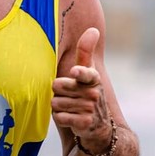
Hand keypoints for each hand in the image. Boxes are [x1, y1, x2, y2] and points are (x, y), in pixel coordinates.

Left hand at [52, 27, 109, 145]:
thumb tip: (93, 28)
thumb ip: (86, 51)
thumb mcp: (88, 72)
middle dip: (58, 92)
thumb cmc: (86, 93)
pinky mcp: (84, 123)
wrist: (98, 127)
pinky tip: (70, 119)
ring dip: (59, 107)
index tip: (74, 72)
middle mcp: (94, 93)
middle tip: (69, 96)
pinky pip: (59, 117)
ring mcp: (90, 109)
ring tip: (71, 108)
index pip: (85, 73)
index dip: (79, 73)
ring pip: (56, 103)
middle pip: (58, 86)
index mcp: (93, 78)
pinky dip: (60, 119)